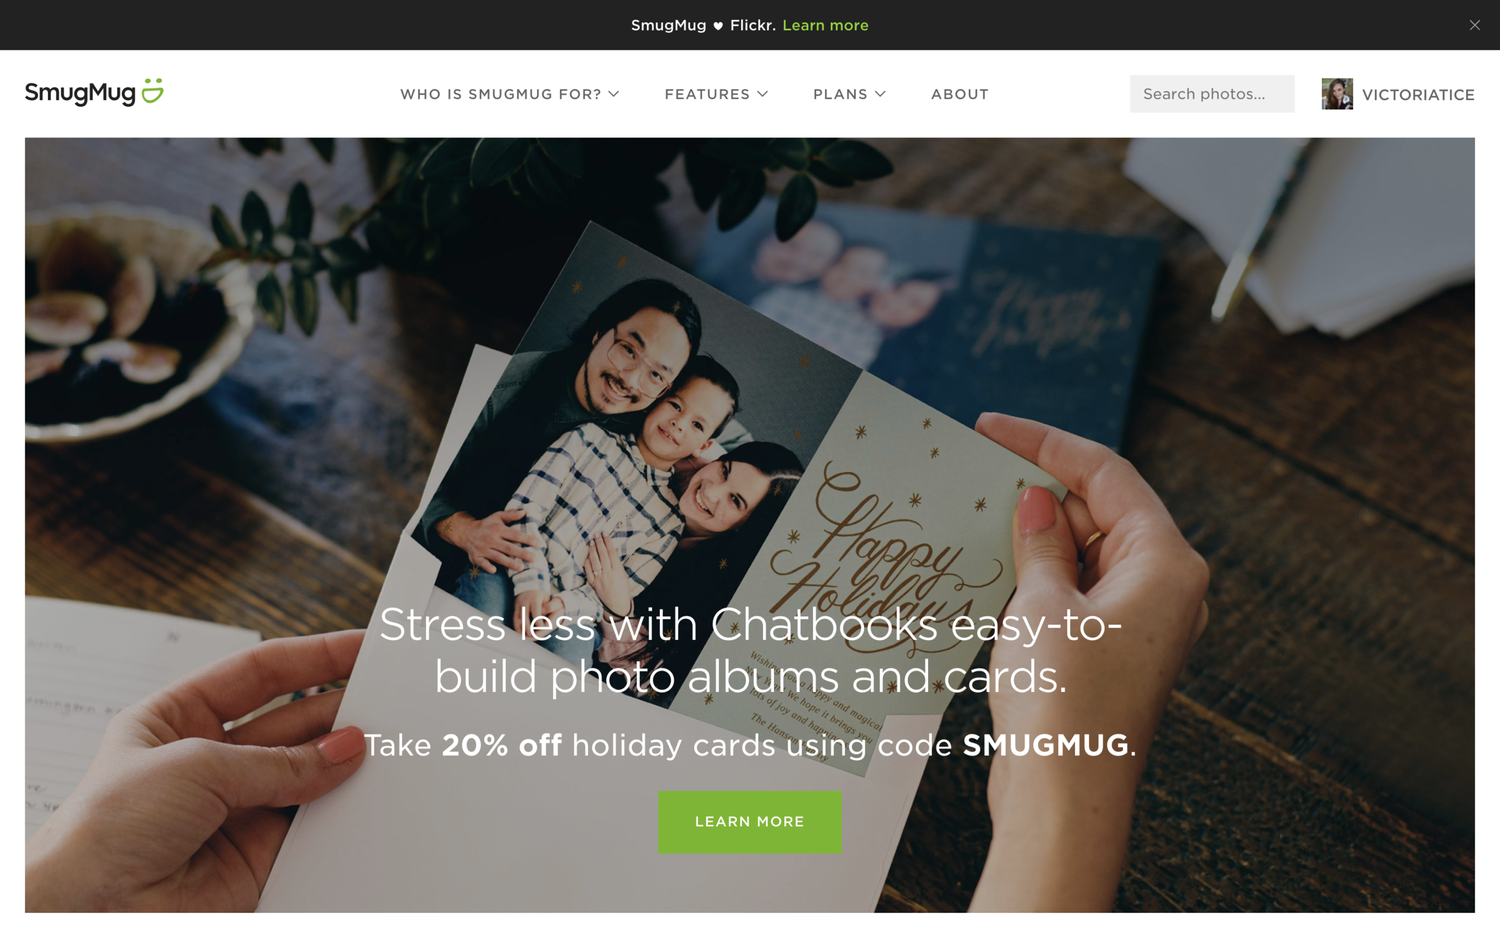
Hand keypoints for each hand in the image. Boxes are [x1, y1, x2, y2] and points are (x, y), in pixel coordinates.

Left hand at [25, 630, 367, 910]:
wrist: (93, 912)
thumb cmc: (106, 830)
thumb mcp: (196, 766)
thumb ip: (279, 761)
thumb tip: (343, 750)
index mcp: (175, 719)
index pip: (259, 674)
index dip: (312, 657)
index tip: (360, 648)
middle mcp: (207, 761)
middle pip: (289, 722)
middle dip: (336, 710)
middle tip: (384, 701)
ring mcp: (234, 808)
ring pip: (306, 773)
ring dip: (341, 761)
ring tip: (382, 744)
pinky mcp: (256, 856)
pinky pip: (310, 825)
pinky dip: (338, 812)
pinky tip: (361, 794)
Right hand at [439, 509, 543, 573]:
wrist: (466, 532)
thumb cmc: (486, 525)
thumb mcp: (497, 517)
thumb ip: (510, 515)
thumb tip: (524, 512)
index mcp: (498, 529)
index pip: (515, 535)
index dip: (527, 539)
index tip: (538, 544)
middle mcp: (491, 539)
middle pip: (509, 548)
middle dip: (522, 553)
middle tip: (534, 559)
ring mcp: (483, 549)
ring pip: (498, 557)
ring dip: (509, 563)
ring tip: (521, 568)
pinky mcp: (476, 557)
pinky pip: (482, 563)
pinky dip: (487, 566)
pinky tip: (494, 570)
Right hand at [513, 590, 562, 639]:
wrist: (528, 588)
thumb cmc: (542, 597)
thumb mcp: (548, 599)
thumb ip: (549, 608)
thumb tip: (546, 622)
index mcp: (534, 598)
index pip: (536, 612)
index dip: (539, 622)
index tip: (542, 628)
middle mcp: (524, 601)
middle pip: (524, 617)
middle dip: (528, 628)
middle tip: (533, 636)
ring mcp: (518, 605)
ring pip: (517, 619)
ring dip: (521, 630)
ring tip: (526, 638)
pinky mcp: (514, 609)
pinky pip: (514, 620)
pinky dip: (517, 628)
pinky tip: (521, 635)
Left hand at [584, 533, 631, 619]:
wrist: (617, 604)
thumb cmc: (622, 588)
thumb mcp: (623, 574)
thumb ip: (617, 561)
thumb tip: (613, 548)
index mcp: (617, 570)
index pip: (611, 552)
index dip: (608, 541)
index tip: (605, 533)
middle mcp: (608, 573)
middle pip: (602, 554)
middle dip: (599, 542)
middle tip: (596, 533)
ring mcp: (599, 578)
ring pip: (595, 561)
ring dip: (593, 550)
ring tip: (592, 541)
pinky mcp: (593, 584)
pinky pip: (588, 571)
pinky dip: (587, 562)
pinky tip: (588, 556)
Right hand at [967, 413, 1208, 911]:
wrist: (1065, 798)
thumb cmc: (1065, 707)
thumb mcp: (1041, 605)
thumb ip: (1041, 543)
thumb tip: (1038, 501)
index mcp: (1165, 564)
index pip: (1107, 473)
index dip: (1046, 444)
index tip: (994, 427)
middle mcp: (1163, 589)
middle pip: (1100, 511)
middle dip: (1040, 491)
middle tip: (975, 474)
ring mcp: (1139, 623)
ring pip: (1084, 552)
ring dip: (1034, 536)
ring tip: (975, 519)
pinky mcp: (1112, 652)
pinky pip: (1075, 591)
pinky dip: (1038, 576)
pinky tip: (992, 570)